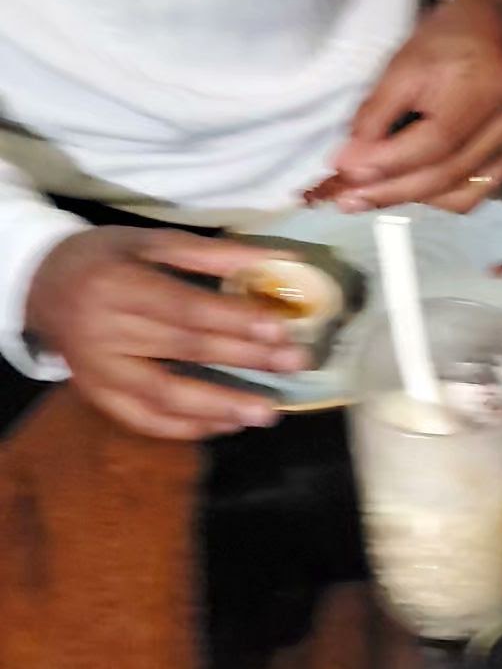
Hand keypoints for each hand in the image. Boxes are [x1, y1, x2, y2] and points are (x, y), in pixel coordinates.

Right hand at [25, 229, 310, 439]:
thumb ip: (213, 254)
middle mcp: (104, 331)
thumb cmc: (106, 258)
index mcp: (118, 284)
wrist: (41, 285)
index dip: (234, 321)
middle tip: (294, 365)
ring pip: (164, 396)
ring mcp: (98, 371)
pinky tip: (227, 423)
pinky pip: (145, 421)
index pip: (185, 309)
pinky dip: (188, 426)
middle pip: (183, 351)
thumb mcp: (151, 242)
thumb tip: (280, 261)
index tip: (280, 329)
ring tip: (266, 413)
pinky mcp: (97, 396)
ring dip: (220, 407)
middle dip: (244, 359)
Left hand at [329, 0, 501, 212]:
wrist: (501, 22)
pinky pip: (479, 193)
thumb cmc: (449, 37)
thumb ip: (376, 115)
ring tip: (375, 195)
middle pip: (446, 175)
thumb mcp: (404, 64)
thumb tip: (349, 163)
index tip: (343, 171)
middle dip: (390, 191)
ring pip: (463, 193)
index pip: (433, 144)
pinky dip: (443, 198)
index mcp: (484, 89)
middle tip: (348, 200)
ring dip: (414, 199)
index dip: (385, 163)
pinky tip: (415, 191)